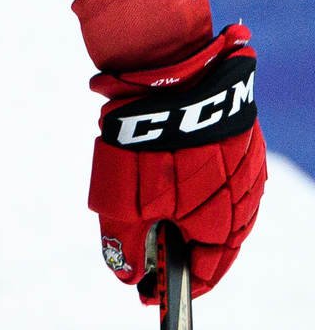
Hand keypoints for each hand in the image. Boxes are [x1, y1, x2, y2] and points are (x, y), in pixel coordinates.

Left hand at [89, 23, 265, 300]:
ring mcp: (247, 168)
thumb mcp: (124, 201)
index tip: (148, 295)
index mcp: (223, 223)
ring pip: (219, 206)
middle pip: (214, 240)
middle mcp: (245, 200)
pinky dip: (198, 185)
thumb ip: (125, 244)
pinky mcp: (241, 140)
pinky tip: (174, 180)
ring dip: (190, 215)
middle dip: (180, 251)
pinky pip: (222, 175)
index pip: (205, 270)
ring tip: (155, 219)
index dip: (175, 285)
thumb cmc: (150, 143)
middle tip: (146, 260)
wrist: (173, 75)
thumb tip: (128, 277)